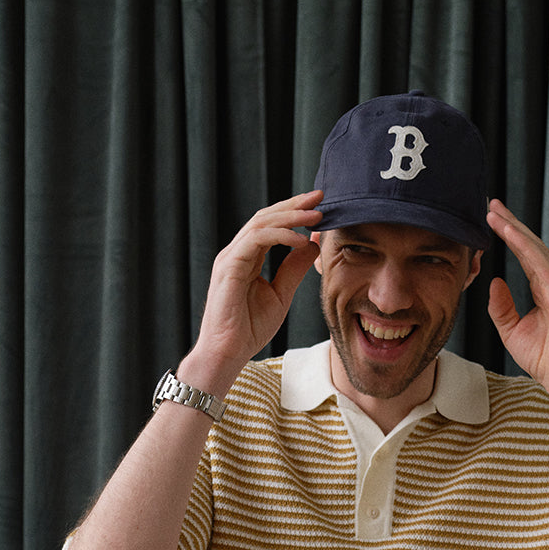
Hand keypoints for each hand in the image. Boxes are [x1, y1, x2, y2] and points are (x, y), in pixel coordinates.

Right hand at [192, 191, 322, 387]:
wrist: (228, 352)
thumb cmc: (248, 328)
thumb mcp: (281, 294)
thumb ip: (294, 269)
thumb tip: (313, 245)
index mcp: (247, 257)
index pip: (271, 225)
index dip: (294, 212)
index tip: (319, 206)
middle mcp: (236, 252)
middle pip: (265, 217)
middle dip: (294, 205)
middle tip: (319, 197)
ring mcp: (230, 258)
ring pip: (260, 223)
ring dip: (290, 217)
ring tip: (315, 216)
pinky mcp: (229, 267)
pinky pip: (255, 241)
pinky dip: (279, 236)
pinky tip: (300, 240)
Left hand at [485, 198, 548, 402]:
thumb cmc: (545, 360)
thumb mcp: (512, 330)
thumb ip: (502, 307)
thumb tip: (494, 283)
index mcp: (546, 289)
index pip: (525, 256)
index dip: (509, 236)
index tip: (491, 219)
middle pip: (531, 246)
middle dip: (511, 223)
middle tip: (491, 204)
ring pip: (536, 250)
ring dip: (515, 229)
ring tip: (495, 213)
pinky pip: (541, 264)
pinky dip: (524, 246)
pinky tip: (509, 232)